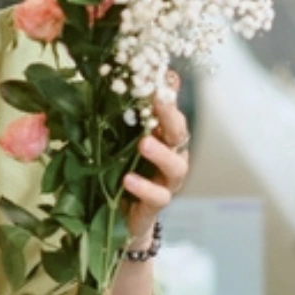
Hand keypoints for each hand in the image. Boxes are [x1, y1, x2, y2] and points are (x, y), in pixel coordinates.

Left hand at [122, 70, 190, 243]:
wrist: (118, 218)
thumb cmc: (118, 172)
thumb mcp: (116, 142)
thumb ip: (121, 117)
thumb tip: (115, 82)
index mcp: (162, 139)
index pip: (170, 113)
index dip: (168, 95)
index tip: (162, 77)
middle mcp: (171, 157)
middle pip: (179, 134)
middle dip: (170, 116)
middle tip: (158, 100)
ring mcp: (167, 182)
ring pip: (176, 166)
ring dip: (161, 153)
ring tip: (144, 144)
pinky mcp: (156, 205)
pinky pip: (158, 196)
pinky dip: (145, 187)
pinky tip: (129, 180)